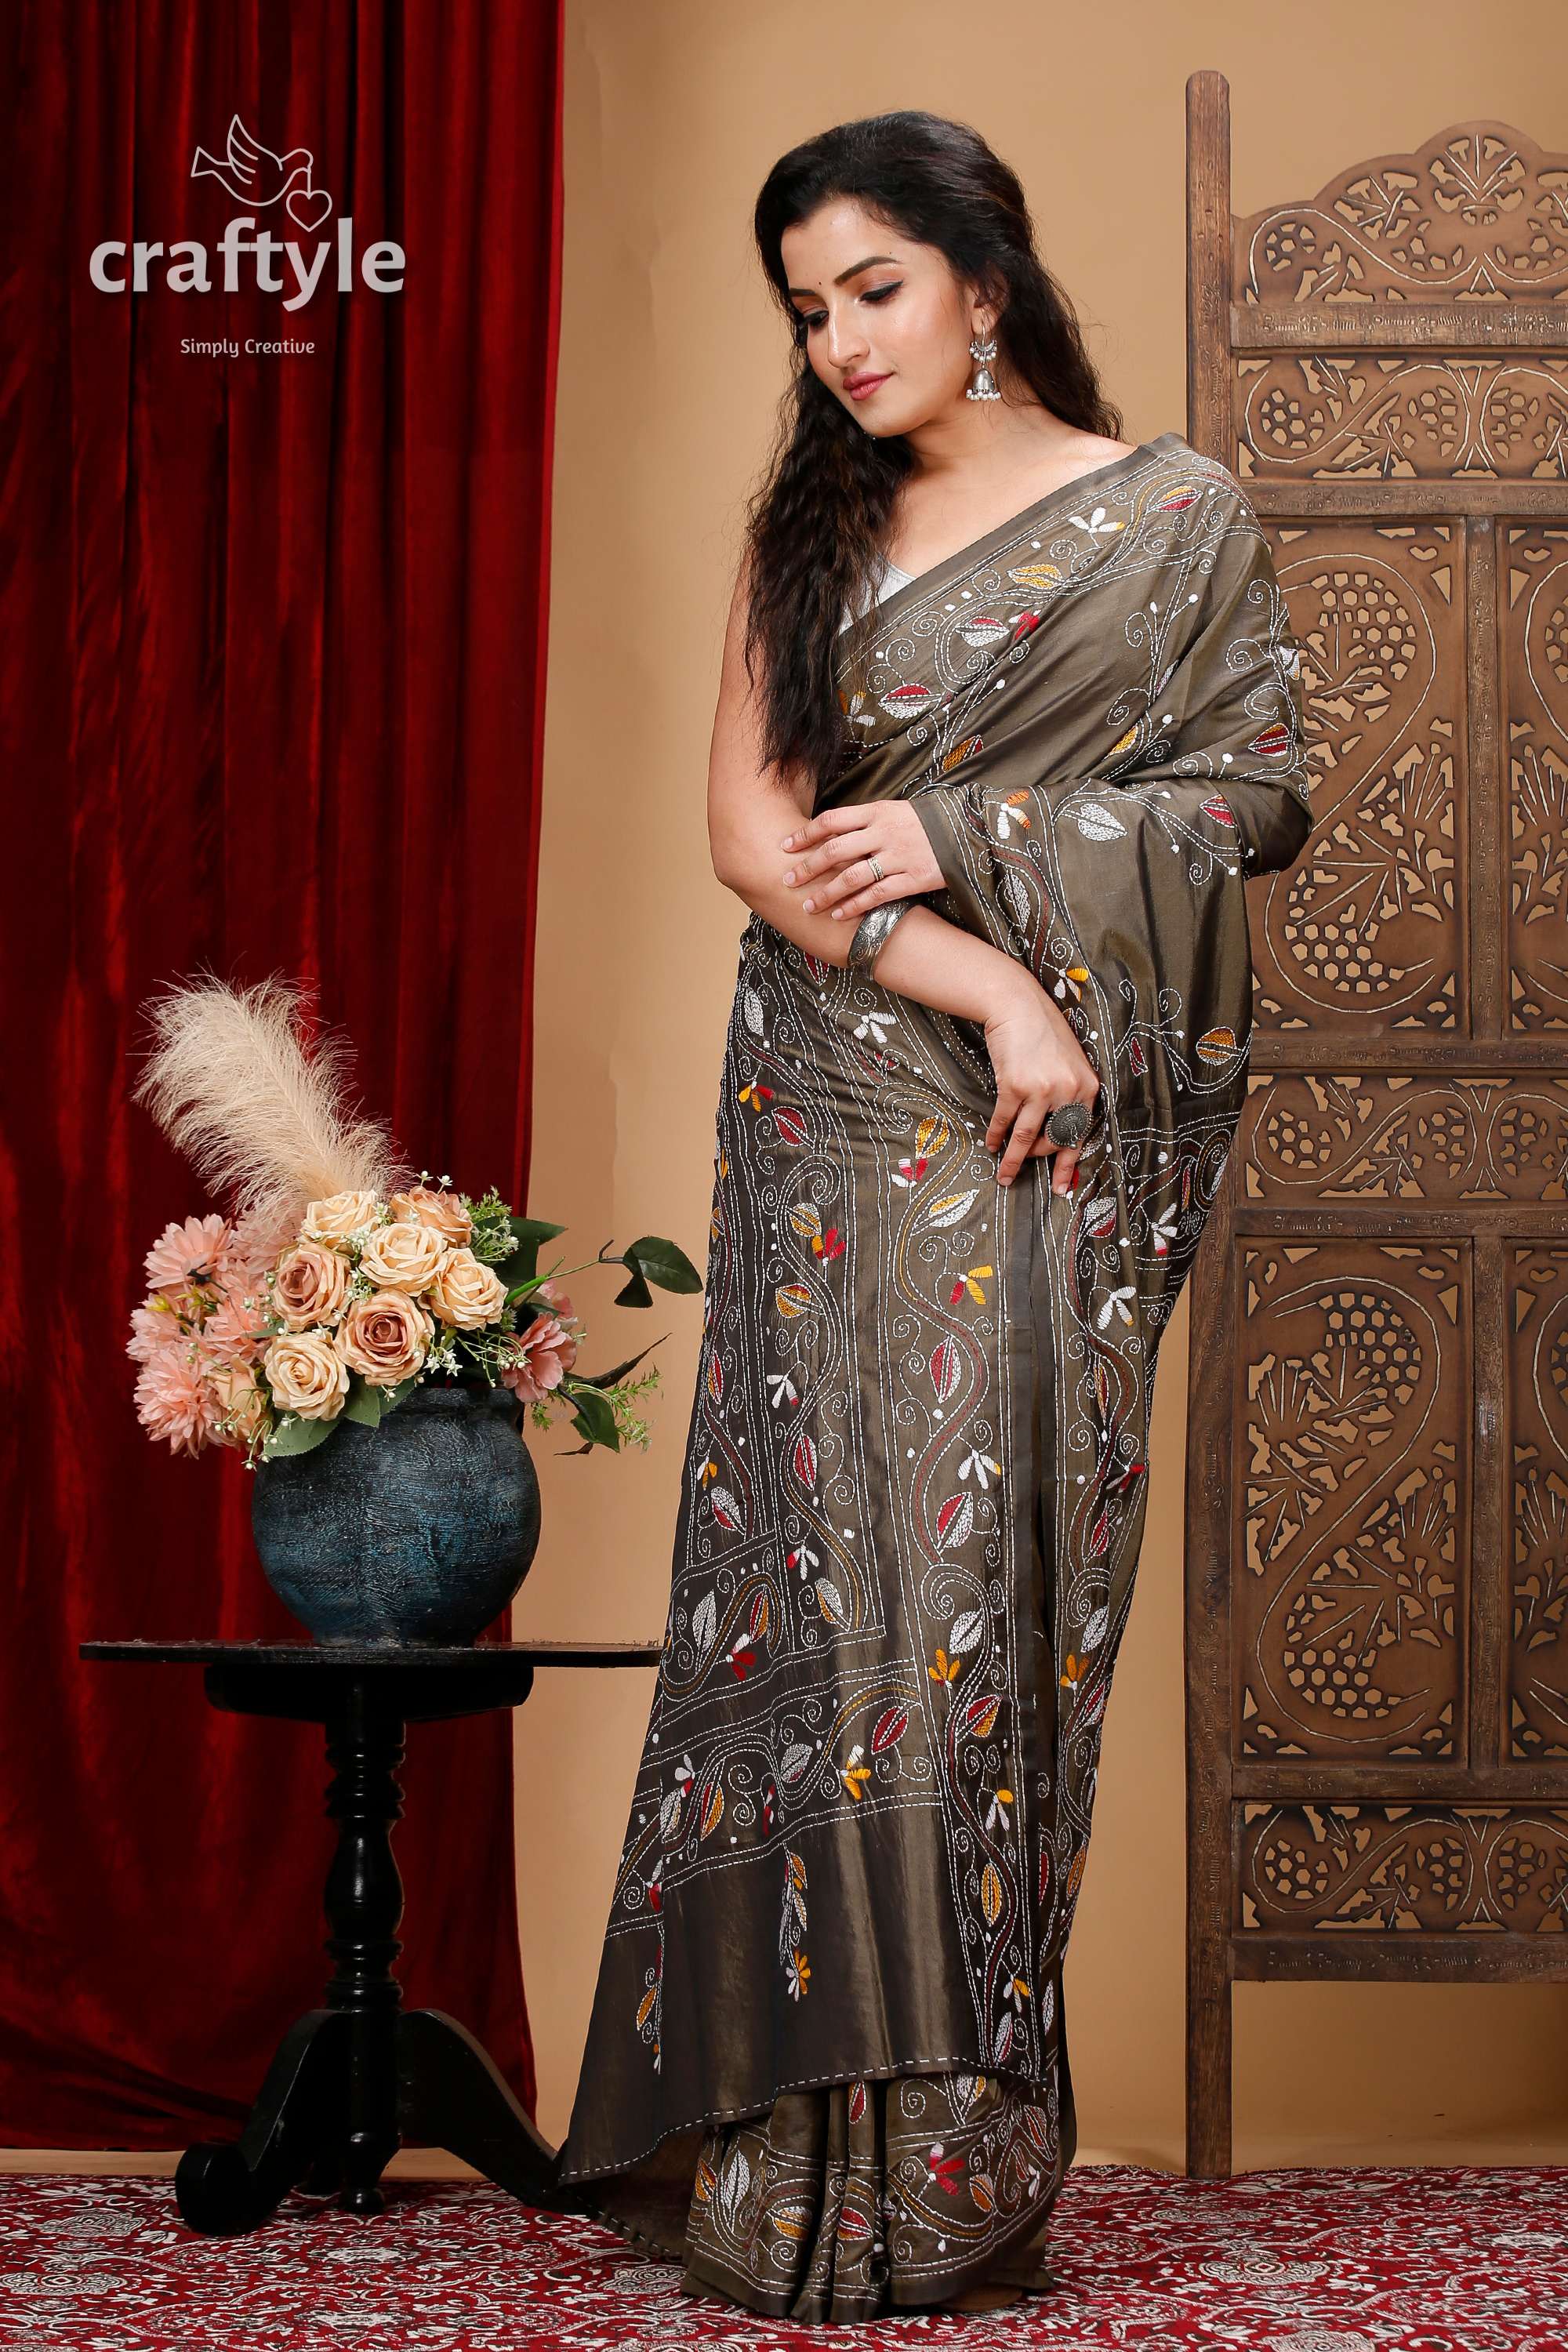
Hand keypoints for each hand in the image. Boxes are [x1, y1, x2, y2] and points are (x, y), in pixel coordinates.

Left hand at [778, 803, 944, 921]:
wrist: (966, 831)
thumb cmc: (924, 822)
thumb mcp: (894, 811)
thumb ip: (865, 822)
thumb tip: (828, 834)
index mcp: (877, 812)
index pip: (832, 821)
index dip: (806, 834)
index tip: (785, 846)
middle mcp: (884, 833)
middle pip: (836, 850)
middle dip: (808, 868)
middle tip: (788, 881)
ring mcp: (899, 857)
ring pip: (853, 877)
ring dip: (827, 894)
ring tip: (809, 907)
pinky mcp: (914, 879)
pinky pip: (878, 895)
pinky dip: (855, 906)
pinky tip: (839, 915)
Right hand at [982, 978, 1101, 1194]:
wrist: (1017, 1006)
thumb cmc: (1042, 1034)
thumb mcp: (1069, 1063)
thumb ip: (1069, 1095)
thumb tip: (1058, 1130)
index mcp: (1087, 1087)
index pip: (1080, 1134)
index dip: (1069, 1165)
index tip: (1062, 1187)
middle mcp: (1068, 1090)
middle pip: (1054, 1140)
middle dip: (1037, 1158)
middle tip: (1023, 1165)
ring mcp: (1042, 1089)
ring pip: (1027, 1137)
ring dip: (1013, 1159)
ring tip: (1004, 1175)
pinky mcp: (1015, 1086)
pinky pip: (1004, 1121)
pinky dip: (996, 1136)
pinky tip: (991, 1143)